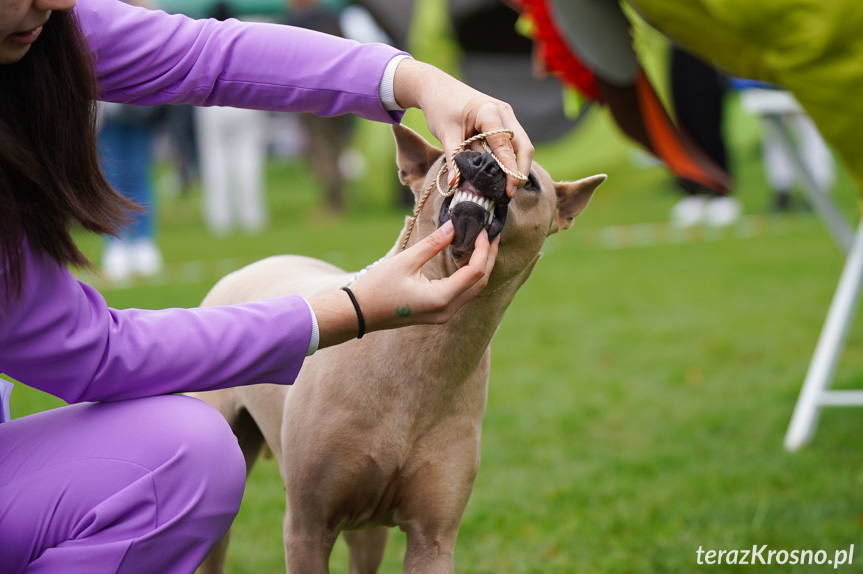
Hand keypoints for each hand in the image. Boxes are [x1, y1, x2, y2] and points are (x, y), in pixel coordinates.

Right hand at [307, 220, 498, 348]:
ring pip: (472, 290)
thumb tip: (454, 226)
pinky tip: (465, 258)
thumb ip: (433, 244)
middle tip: (491, 234)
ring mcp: (442, 315)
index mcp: (441, 299)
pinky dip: (467, 276)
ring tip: (481, 243)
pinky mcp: (436, 313)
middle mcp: (446, 311)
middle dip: (488, 258)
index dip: (482, 249)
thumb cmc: (377, 287)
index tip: (483, 230)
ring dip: (479, 267)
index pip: (475, 272)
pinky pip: (460, 294)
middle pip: (479, 283)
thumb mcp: (405, 261)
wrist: (357, 313)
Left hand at [391, 59, 533, 198]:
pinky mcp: (504, 121)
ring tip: (507, 188)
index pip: (505, 146)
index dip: (510, 171)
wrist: (437, 88)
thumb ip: (453, 158)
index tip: (509, 191)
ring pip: (521, 145)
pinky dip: (510, 159)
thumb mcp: (445, 134)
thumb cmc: (440, 107)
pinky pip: (512, 143)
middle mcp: (504, 112)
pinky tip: (503, 175)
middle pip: (524, 146)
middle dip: (520, 171)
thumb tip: (455, 184)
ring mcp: (506, 115)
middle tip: (511, 193)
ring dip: (517, 166)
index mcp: (489, 111)